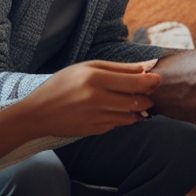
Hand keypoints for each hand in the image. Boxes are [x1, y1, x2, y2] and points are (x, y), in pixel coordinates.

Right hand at [19, 59, 161, 137]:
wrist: (38, 113)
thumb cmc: (63, 85)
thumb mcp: (88, 68)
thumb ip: (120, 68)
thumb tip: (150, 65)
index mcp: (94, 78)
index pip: (134, 81)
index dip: (151, 81)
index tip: (158, 79)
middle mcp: (96, 99)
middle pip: (136, 100)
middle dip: (147, 97)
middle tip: (147, 92)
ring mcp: (96, 117)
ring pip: (131, 115)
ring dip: (139, 109)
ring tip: (133, 101)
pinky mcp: (95, 130)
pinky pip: (119, 124)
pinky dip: (124, 118)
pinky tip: (115, 110)